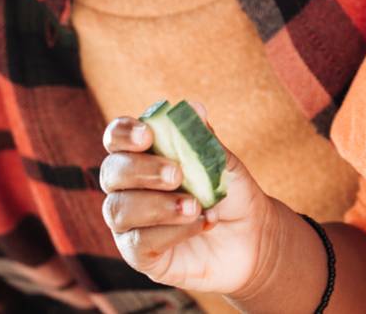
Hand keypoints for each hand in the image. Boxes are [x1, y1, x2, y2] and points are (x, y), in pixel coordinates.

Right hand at [100, 109, 278, 293]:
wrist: (254, 238)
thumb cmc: (232, 194)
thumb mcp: (223, 164)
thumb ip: (203, 140)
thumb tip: (193, 108)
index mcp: (143, 157)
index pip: (117, 139)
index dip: (125, 134)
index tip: (148, 135)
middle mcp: (128, 189)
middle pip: (110, 173)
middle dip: (141, 170)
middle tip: (177, 173)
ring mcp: (130, 224)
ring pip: (119, 210)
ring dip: (158, 205)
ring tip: (195, 205)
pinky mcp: (140, 256)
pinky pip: (139, 243)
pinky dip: (171, 231)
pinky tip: (202, 223)